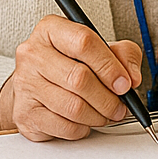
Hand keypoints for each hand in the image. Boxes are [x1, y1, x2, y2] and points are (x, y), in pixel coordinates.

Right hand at [0, 14, 143, 140]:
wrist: (35, 83)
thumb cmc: (69, 63)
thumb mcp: (100, 48)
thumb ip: (123, 54)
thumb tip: (131, 77)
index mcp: (51, 30)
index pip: (84, 42)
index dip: (109, 65)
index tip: (124, 82)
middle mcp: (34, 54)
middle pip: (79, 78)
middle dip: (108, 97)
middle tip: (120, 105)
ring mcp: (26, 84)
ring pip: (73, 107)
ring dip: (98, 116)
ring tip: (105, 114)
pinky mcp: (26, 113)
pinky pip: (64, 127)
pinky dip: (82, 128)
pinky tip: (84, 121)